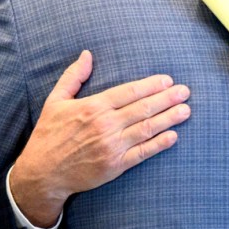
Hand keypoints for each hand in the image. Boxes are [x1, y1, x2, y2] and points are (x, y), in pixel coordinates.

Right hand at [10, 51, 190, 226]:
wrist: (43, 173)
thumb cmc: (48, 135)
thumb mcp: (55, 100)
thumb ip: (73, 76)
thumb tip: (87, 54)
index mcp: (93, 106)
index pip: (129, 92)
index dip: (151, 85)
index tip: (167, 80)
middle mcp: (105, 125)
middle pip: (143, 108)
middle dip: (167, 98)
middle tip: (185, 92)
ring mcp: (112, 146)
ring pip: (147, 129)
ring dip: (169, 119)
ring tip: (186, 110)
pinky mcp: (115, 166)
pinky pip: (142, 153)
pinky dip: (159, 144)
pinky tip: (173, 136)